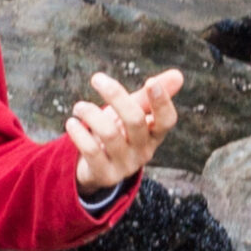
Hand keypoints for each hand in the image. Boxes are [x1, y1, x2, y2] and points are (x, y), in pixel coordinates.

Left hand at [67, 67, 181, 194]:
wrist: (96, 169)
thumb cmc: (118, 133)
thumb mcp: (133, 114)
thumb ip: (148, 96)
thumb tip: (178, 75)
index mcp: (154, 134)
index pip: (167, 120)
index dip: (162, 102)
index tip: (150, 81)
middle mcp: (143, 151)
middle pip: (135, 120)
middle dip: (115, 96)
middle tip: (96, 78)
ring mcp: (125, 165)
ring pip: (109, 134)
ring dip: (91, 114)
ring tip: (78, 106)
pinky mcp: (105, 175)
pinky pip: (91, 151)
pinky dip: (79, 133)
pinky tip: (71, 123)